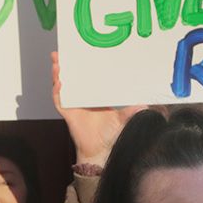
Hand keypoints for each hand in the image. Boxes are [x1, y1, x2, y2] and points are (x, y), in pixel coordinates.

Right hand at [53, 50, 143, 167]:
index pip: (86, 76)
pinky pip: (59, 100)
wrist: (101, 150)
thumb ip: (132, 110)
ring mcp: (73, 104)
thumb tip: (146, 104)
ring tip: (57, 63)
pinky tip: (59, 83)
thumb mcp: (124, 118)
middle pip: (71, 78)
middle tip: (62, 52)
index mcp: (94, 95)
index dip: (82, 65)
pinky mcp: (68, 113)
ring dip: (58, 74)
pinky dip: (58, 92)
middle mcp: (82, 97)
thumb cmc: (112, 134)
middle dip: (65, 65)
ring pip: (62, 86)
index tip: (81, 53)